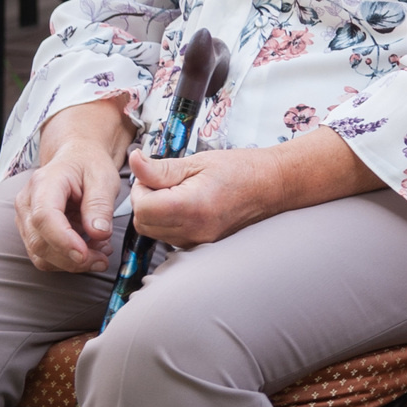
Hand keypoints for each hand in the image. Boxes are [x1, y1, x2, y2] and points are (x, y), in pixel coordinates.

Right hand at [15, 139, 123, 272]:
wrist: (75, 160)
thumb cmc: (88, 165)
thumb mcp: (103, 177)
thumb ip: (99, 205)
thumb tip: (98, 233)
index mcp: (44, 183)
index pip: (44, 217)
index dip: (63, 240)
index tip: (85, 254)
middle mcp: (27, 203)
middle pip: (40, 242)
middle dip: (72, 259)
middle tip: (103, 260)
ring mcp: (25, 219)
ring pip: (40, 254)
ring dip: (71, 263)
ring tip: (100, 254)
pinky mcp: (31, 232)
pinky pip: (44, 255)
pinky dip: (67, 260)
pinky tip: (90, 251)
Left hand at [128, 146, 285, 249]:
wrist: (271, 185)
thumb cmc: (240, 169)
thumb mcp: (197, 161)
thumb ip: (161, 167)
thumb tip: (134, 161)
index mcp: (192, 207)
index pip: (142, 207)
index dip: (141, 188)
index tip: (154, 175)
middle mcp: (193, 231)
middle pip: (143, 223)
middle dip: (145, 200)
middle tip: (165, 181)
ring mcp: (197, 242)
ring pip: (153, 232)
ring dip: (156, 211)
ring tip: (179, 192)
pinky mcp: (200, 245)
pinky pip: (169, 236)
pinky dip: (169, 221)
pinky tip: (187, 205)